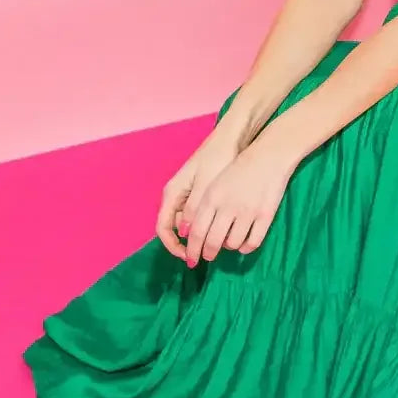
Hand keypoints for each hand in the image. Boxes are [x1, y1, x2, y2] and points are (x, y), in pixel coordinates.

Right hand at [156, 128, 241, 260]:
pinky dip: (206, 226)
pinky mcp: (201, 193)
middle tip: (204, 258)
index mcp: (172, 193)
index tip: (189, 258)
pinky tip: (221, 233)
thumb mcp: (206, 186)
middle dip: (187, 245)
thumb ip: (194, 209)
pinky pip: (199, 216)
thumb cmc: (218, 159)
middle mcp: (177, 196)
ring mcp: (188, 194)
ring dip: (198, 237)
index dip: (173, 247)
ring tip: (214, 248)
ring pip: (188, 223)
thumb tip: (185, 232)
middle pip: (175, 228)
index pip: (163, 228)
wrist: (233, 139)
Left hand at [177, 135, 296, 266]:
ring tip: (228, 243)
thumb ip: (201, 208)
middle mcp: (227, 207)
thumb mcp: (214, 185)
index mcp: (211, 198)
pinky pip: (253, 242)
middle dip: (208, 253)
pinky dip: (246, 248)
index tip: (192, 259)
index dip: (193, 249)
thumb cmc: (238, 170)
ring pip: (233, 244)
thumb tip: (190, 234)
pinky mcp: (265, 216)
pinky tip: (244, 245)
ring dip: (228, 247)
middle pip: (213, 241)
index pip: (196, 232)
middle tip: (208, 257)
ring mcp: (247, 212)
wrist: (268, 158)